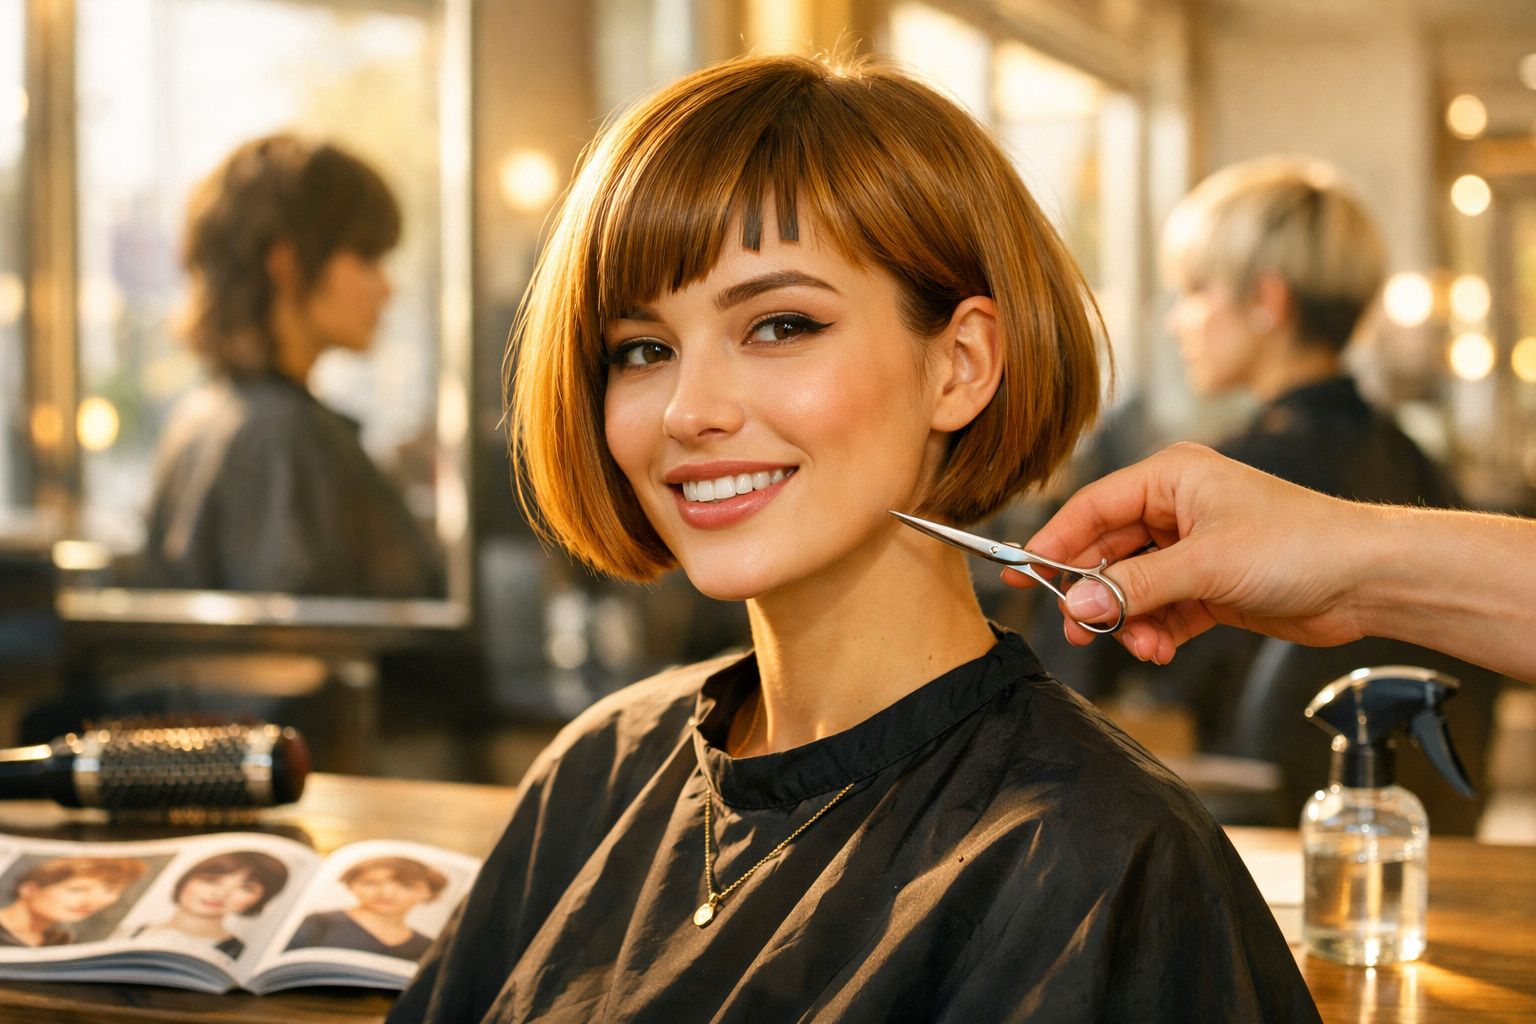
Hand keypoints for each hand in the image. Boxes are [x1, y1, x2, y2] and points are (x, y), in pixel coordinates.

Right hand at [1012, 443, 1371, 662]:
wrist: (1369, 580)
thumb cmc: (1300, 544)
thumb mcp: (1205, 564)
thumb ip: (1134, 587)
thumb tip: (1076, 606)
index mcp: (1172, 478)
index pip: (1093, 508)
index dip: (1055, 543)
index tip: (1022, 575)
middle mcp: (1177, 508)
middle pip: (1108, 551)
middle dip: (1094, 594)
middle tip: (1075, 630)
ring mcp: (1193, 549)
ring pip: (1132, 586)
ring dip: (1128, 620)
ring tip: (1137, 645)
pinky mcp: (1210, 586)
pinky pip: (1161, 609)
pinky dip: (1154, 631)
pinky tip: (1158, 649)